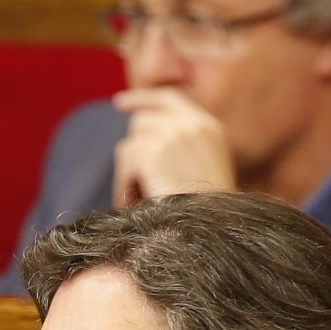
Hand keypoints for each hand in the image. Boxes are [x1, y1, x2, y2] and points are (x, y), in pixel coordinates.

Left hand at [110, 89, 238, 203]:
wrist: (210, 230)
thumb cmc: (207, 213)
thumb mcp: (206, 170)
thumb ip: (184, 146)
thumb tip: (143, 138)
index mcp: (209, 127)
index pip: (170, 99)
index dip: (143, 99)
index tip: (119, 104)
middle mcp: (192, 124)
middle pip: (143, 122)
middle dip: (134, 150)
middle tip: (132, 179)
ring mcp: (173, 135)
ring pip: (131, 144)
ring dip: (131, 172)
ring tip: (140, 197)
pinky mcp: (153, 151)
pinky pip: (125, 161)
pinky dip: (125, 184)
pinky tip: (135, 202)